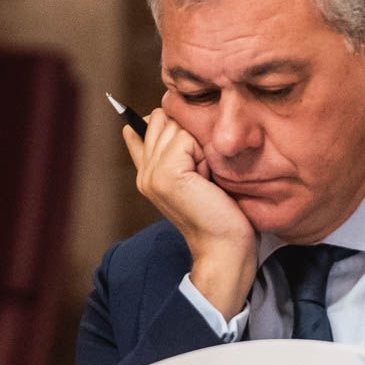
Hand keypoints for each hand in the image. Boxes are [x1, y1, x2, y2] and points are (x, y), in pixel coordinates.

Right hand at [123, 108, 256, 318]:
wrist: (225, 248)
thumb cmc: (221, 214)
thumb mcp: (197, 175)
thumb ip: (177, 150)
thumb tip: (167, 116)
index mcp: (147, 173)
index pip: (140, 128)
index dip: (168, 126)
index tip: (193, 152)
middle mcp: (143, 172)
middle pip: (160, 118)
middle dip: (189, 134)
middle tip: (203, 169)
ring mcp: (150, 174)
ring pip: (172, 125)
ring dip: (197, 144)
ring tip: (205, 175)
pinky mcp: (164, 175)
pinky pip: (183, 138)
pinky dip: (203, 153)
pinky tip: (207, 179)